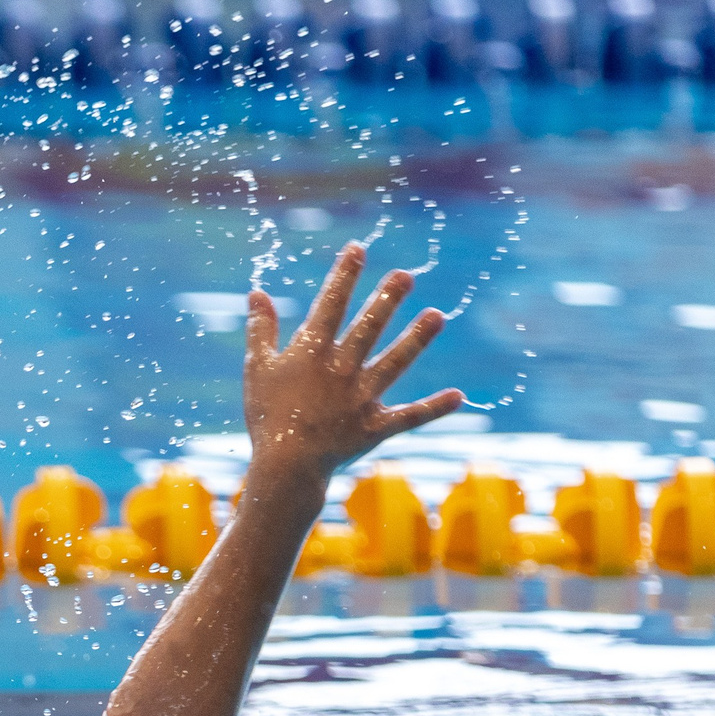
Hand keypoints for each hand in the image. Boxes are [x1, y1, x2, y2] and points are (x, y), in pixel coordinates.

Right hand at [245, 241, 464, 472]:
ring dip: (417, 339)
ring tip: (437, 316)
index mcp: (311, 353)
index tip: (358, 248)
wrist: (284, 467)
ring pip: (395, 363)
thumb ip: (260, 329)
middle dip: (387, 299)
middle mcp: (341, 370)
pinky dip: (433, 408)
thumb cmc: (265, 416)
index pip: (330, 305)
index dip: (344, 275)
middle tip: (407, 275)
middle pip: (369, 327)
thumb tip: (257, 292)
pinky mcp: (375, 427)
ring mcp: (361, 399)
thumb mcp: (256, 368)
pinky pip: (409, 417)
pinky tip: (458, 395)